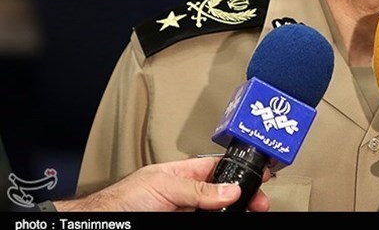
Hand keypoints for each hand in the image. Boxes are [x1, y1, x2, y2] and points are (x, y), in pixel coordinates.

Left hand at [54, 156, 270, 211]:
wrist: (104, 223)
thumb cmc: (121, 202)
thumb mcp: (164, 186)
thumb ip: (198, 188)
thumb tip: (229, 190)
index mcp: (183, 174)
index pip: (218, 168)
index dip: (240, 170)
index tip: (260, 175)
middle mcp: (187, 195)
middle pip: (224, 193)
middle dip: (244, 195)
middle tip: (260, 203)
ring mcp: (185, 212)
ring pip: (218, 211)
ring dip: (235, 210)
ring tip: (250, 210)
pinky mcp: (183, 225)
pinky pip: (209, 222)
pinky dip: (222, 219)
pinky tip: (231, 217)